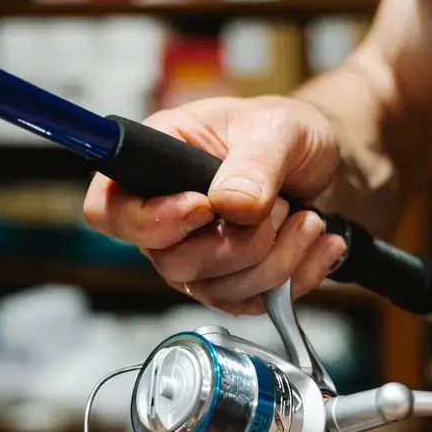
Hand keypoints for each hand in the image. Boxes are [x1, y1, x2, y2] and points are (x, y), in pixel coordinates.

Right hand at [83, 96, 347, 314]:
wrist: (324, 165)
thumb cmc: (286, 134)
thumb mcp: (277, 127)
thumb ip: (254, 162)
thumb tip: (232, 205)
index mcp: (156, 164)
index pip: (108, 209)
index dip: (149, 221)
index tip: (203, 207)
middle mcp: (166, 218)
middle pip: (172, 262)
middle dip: (240, 241)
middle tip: (280, 204)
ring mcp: (197, 259)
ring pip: (218, 289)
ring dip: (276, 258)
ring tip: (308, 218)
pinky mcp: (233, 286)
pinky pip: (255, 303)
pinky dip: (298, 276)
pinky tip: (320, 243)